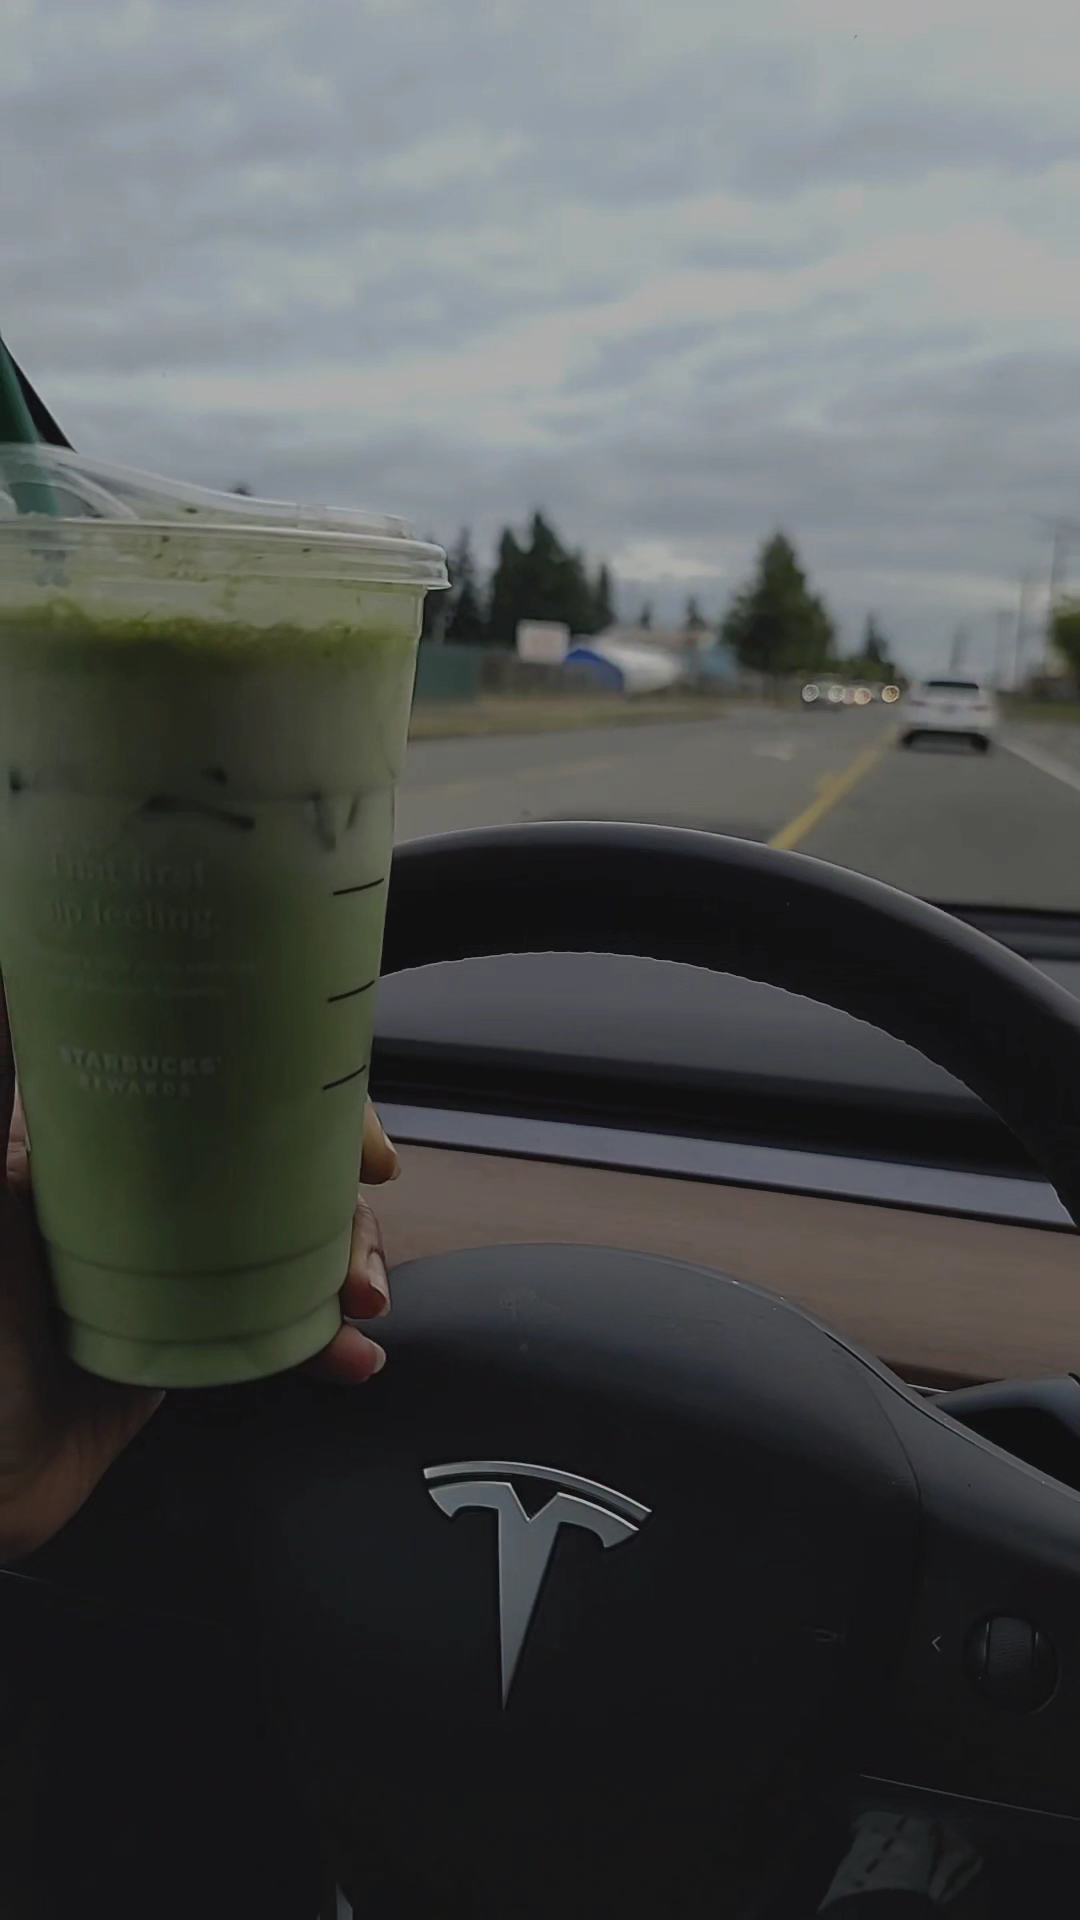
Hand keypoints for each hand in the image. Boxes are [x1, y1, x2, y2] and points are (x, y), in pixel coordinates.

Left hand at [0, 977, 397, 1563]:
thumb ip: (8, 1077)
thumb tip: (13, 970)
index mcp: (104, 1150)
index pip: (222, 1090)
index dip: (298, 1093)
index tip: (347, 1121)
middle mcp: (150, 1201)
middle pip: (276, 1162)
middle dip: (341, 1181)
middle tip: (370, 1202)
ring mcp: (177, 1274)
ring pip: (295, 1243)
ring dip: (349, 1262)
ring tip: (361, 1303)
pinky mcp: (192, 1347)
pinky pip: (280, 1329)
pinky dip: (324, 1342)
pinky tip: (349, 1357)